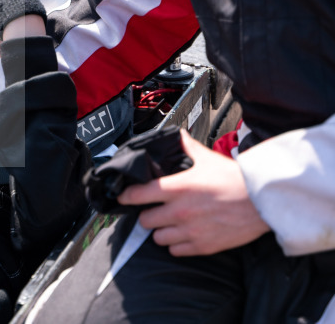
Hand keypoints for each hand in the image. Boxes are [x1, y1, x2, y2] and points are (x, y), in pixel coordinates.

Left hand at [118, 130, 270, 255]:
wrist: (263, 201)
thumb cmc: (236, 180)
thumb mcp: (207, 158)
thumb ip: (187, 147)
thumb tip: (176, 135)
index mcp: (177, 188)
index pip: (137, 195)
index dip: (126, 196)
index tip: (123, 196)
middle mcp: (180, 211)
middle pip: (144, 220)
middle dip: (147, 214)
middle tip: (154, 209)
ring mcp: (190, 231)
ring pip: (157, 238)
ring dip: (161, 231)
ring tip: (169, 223)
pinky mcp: (203, 246)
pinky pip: (176, 251)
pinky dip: (176, 244)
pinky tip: (182, 235)